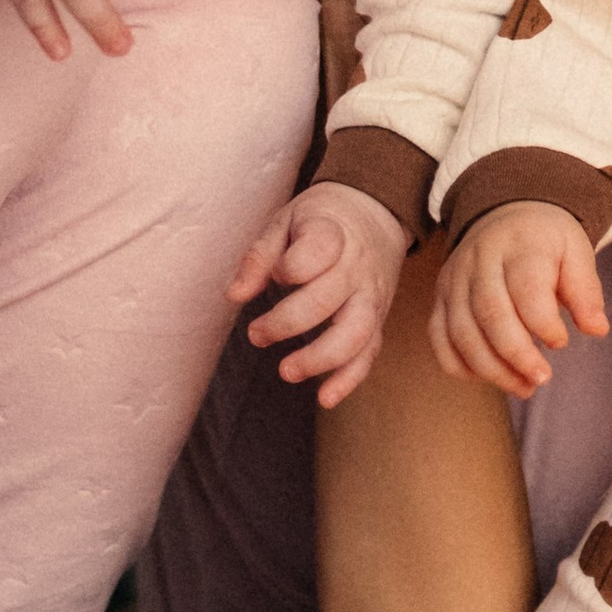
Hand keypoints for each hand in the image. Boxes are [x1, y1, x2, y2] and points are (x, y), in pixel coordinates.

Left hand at [231, 179, 412, 403]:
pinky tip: (325, 397)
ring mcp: (371, 296)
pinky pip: (369, 353)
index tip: (273, 273)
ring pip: (355, 333)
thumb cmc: (323, 220)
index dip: (287, 267)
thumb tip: (235, 295)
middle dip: (287, 322)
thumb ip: (259, 256)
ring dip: (320, 358)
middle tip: (256, 335)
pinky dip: (350, 378)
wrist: (375, 213)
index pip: (316, 252)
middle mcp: (357, 268)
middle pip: (328, 299)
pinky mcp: (377, 319)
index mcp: (334, 234)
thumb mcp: (286, 221)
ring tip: (286, 371)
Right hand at [433, 201, 609, 394]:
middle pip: (490, 313)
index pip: (527, 288)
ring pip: (462, 332)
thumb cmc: (546, 241)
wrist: (505, 214)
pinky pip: (439, 338)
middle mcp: (480, 260)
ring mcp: (454, 279)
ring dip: (492, 369)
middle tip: (542, 378)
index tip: (562, 342)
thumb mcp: (576, 252)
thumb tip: (597, 329)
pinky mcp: (439, 297)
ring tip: (524, 386)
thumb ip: (586, 291)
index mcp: (520, 245)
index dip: (544, 324)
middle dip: (516, 355)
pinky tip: (490, 377)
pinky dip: (460, 366)